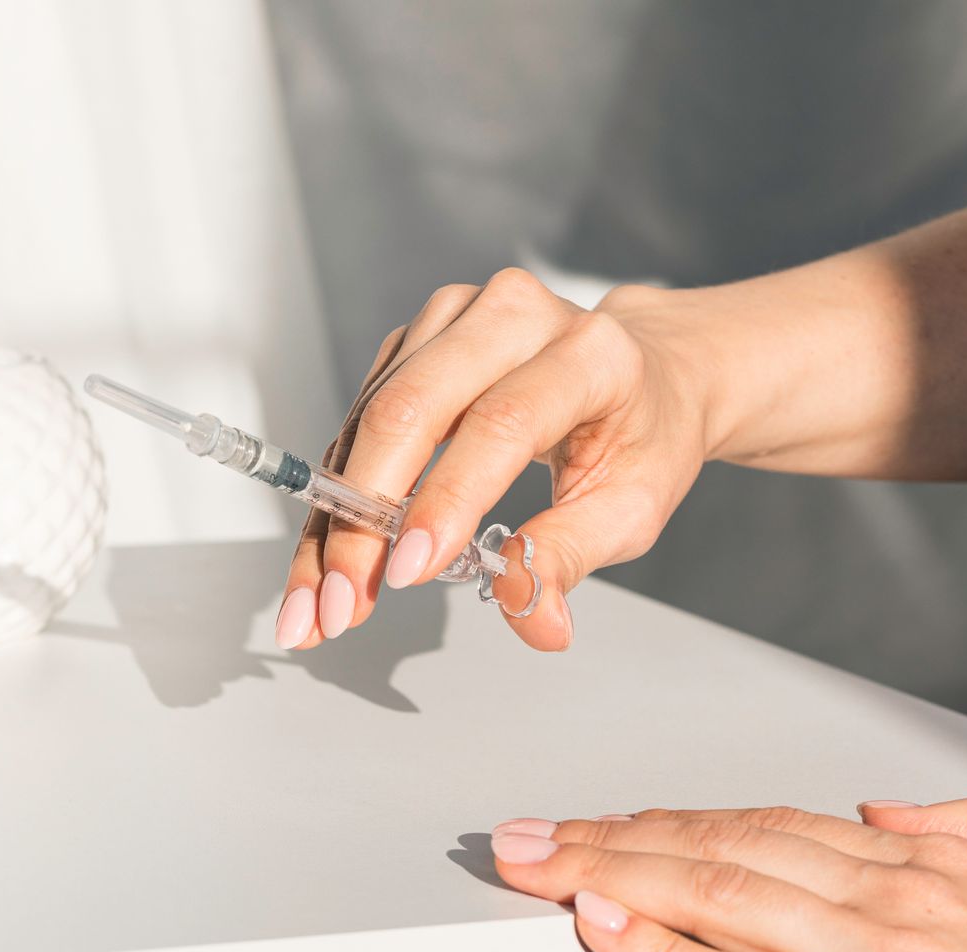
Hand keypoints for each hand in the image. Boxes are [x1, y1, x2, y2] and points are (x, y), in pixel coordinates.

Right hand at [274, 270, 708, 652]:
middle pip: (411, 409)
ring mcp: (454, 320)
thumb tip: (534, 622)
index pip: (501, 420)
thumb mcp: (633, 507)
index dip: (446, 498)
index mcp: (589, 351)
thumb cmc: (642, 434)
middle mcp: (513, 315)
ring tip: (323, 599)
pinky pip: (357, 423)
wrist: (644, 370)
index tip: (407, 572)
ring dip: (335, 519)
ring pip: (368, 419)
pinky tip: (328, 558)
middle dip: (364, 518)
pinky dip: (336, 499)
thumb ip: (572, 557)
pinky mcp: (412, 343)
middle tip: (342, 602)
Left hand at [487, 797, 966, 951]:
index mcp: (922, 860)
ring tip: (538, 866)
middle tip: (526, 836)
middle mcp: (890, 894)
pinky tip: (610, 932)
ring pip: (717, 899)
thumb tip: (881, 807)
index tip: (600, 823)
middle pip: (717, 850)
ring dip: (611, 877)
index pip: (761, 825)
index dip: (666, 823)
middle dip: (607, 839)